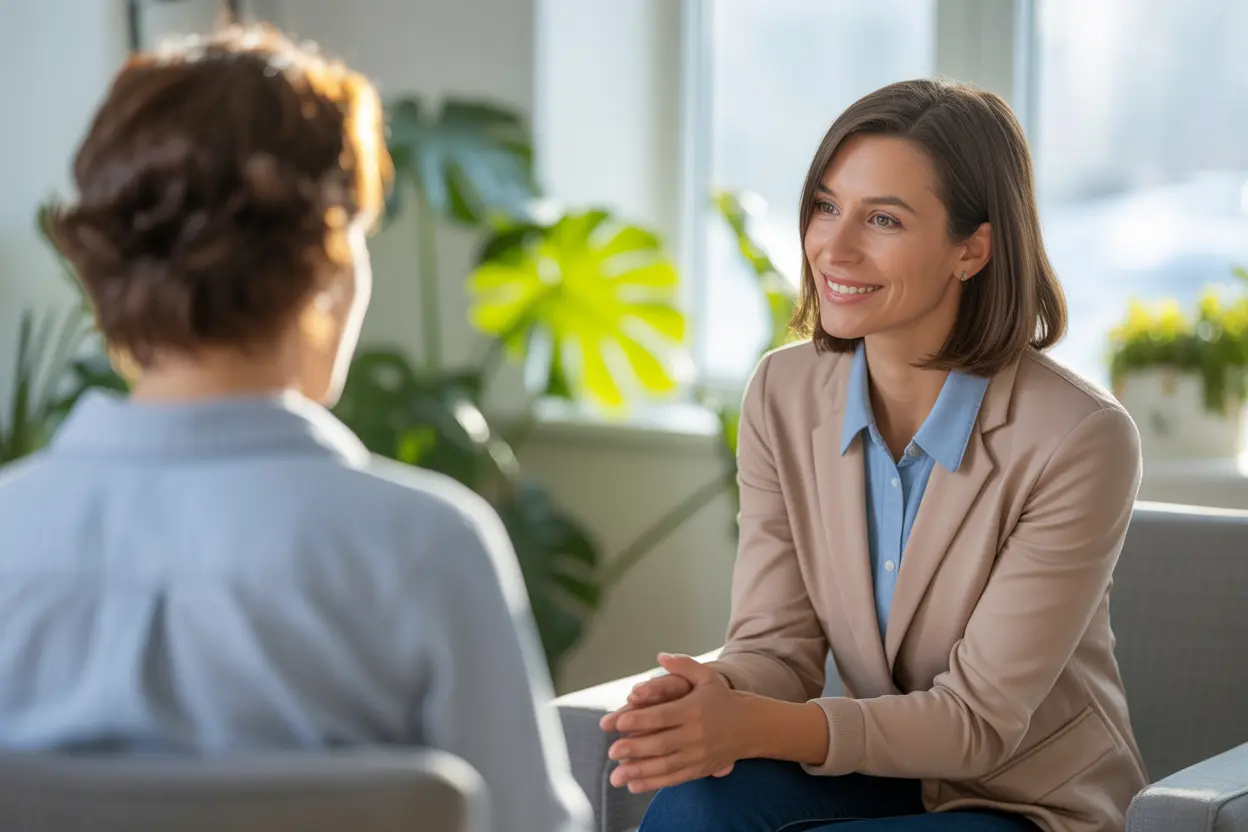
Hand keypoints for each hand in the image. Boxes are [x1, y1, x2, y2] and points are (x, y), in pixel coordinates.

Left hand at [605, 653, 743, 792]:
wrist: (750, 727)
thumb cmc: (722, 699)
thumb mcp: (706, 676)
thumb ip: (683, 665)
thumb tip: (660, 656)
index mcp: (693, 709)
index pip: (662, 716)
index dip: (640, 720)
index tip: (618, 723)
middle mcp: (695, 734)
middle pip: (660, 743)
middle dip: (634, 748)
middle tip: (611, 751)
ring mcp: (697, 755)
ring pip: (664, 765)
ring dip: (638, 771)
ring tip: (615, 776)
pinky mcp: (699, 770)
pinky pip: (673, 778)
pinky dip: (653, 783)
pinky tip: (633, 785)